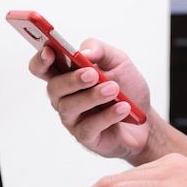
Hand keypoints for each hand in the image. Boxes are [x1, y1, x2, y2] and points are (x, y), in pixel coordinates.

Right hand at [28, 38, 155, 161]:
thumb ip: (99, 50)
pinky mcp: (85, 136)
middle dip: (72, 80)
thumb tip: (82, 53)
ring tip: (114, 89)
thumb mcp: (117, 60)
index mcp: (67, 75)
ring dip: (93, 97)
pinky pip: (90, 126)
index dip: (41, 60)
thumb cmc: (127, 88)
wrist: (145, 120)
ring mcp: (73, 118)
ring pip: (70, 107)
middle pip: (54, 87)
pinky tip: (123, 108)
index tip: (49, 51)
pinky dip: (108, 116)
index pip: (42, 68)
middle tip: (92, 74)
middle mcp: (64, 97)